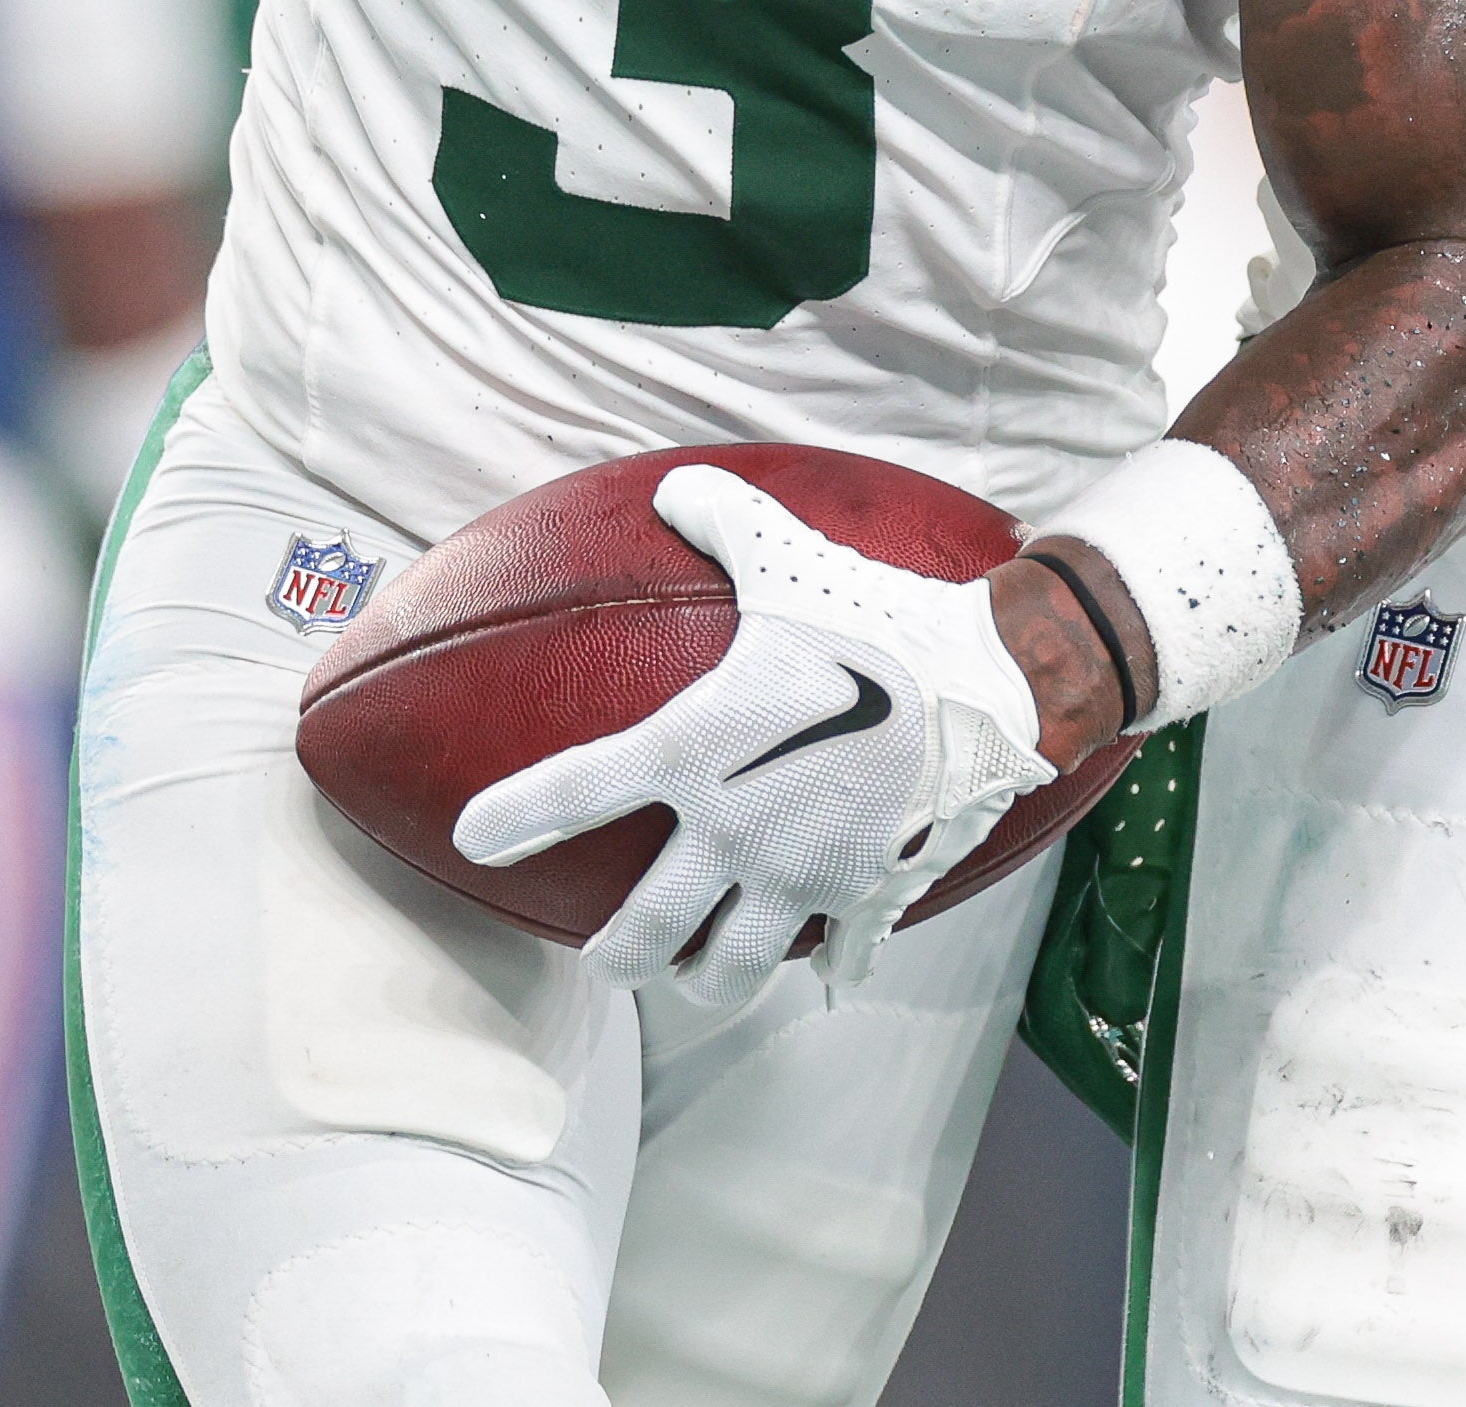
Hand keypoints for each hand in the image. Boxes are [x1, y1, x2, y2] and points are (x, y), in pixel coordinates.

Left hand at [452, 466, 1051, 1003]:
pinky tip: (829, 958)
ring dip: (707, 977)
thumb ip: (723, 522)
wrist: (989, 684)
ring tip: (700, 969)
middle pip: (640, 938)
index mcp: (695, 750)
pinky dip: (830, 960)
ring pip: (729, 972)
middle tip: (610, 954)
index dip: (514, 817)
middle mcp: (734, 831)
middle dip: (615, 959)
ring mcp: (799, 877)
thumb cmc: (879, 619)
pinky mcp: (864, 897)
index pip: (576, 790)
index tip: (475, 838)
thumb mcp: (790, 560)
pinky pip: (838, 955)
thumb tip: (673, 488)